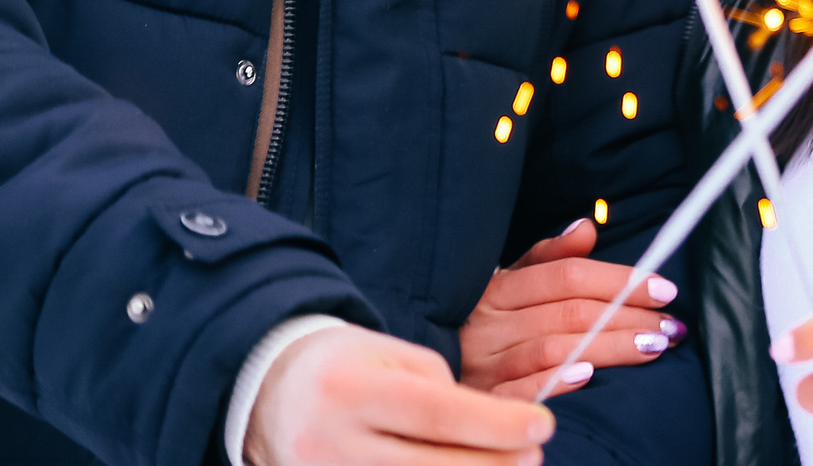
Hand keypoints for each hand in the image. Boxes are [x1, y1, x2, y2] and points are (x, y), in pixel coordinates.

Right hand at [246, 322, 552, 465]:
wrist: (268, 392)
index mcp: (350, 391)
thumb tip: (496, 429)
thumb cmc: (343, 365)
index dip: (497, 424)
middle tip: (535, 452)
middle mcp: (333, 445)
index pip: (437, 413)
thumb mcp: (388, 357)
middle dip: (496, 464)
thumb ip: (440, 390)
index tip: (543, 424)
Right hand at [460, 217, 686, 400]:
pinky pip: (521, 391)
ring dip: (610, 348)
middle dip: (627, 317)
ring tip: (652, 348)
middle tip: (670, 326)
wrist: (421, 380)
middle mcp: (488, 323)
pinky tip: (589, 377)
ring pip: (554, 349)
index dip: (618, 280)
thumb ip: (546, 257)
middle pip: (569, 313)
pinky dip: (556, 382)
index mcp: (497, 288)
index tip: (663, 289)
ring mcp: (482, 364)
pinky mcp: (480, 402)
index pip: (567, 277)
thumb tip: (586, 227)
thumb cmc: (476, 323)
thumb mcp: (503, 281)